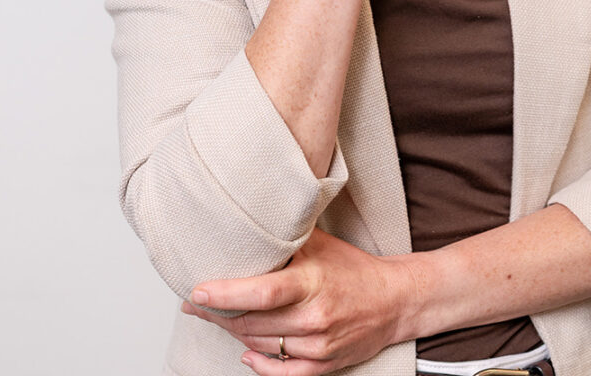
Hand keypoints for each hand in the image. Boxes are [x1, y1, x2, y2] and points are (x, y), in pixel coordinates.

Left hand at [182, 228, 418, 375]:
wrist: (393, 300)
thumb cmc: (353, 268)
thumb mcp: (321, 245)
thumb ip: (285, 241)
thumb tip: (246, 229)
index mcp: (312, 283)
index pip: (261, 292)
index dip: (225, 294)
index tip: (197, 292)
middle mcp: (314, 317)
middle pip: (251, 323)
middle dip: (218, 314)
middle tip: (198, 303)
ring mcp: (318, 345)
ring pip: (260, 346)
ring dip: (234, 333)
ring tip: (218, 317)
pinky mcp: (322, 366)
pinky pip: (280, 373)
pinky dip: (258, 364)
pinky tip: (246, 352)